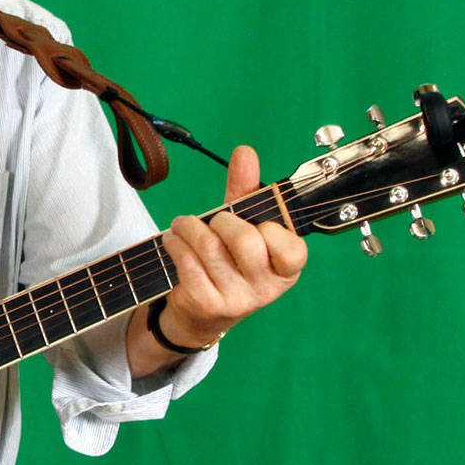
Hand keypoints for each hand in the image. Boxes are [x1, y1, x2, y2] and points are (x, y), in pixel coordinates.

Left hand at [158, 145, 307, 347]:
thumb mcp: (243, 225)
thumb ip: (247, 190)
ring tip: (182, 225)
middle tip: (211, 221)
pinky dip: (175, 243)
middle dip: (221, 221)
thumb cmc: (229, 260)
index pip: (292, 248)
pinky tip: (173, 240)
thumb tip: (245, 151)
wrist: (201, 312)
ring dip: (189, 227)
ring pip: (210, 247)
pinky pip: (188, 262)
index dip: (270, 229)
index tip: (254, 223)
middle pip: (246, 240)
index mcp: (286, 269)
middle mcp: (266, 289)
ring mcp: (237, 300)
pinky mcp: (206, 304)